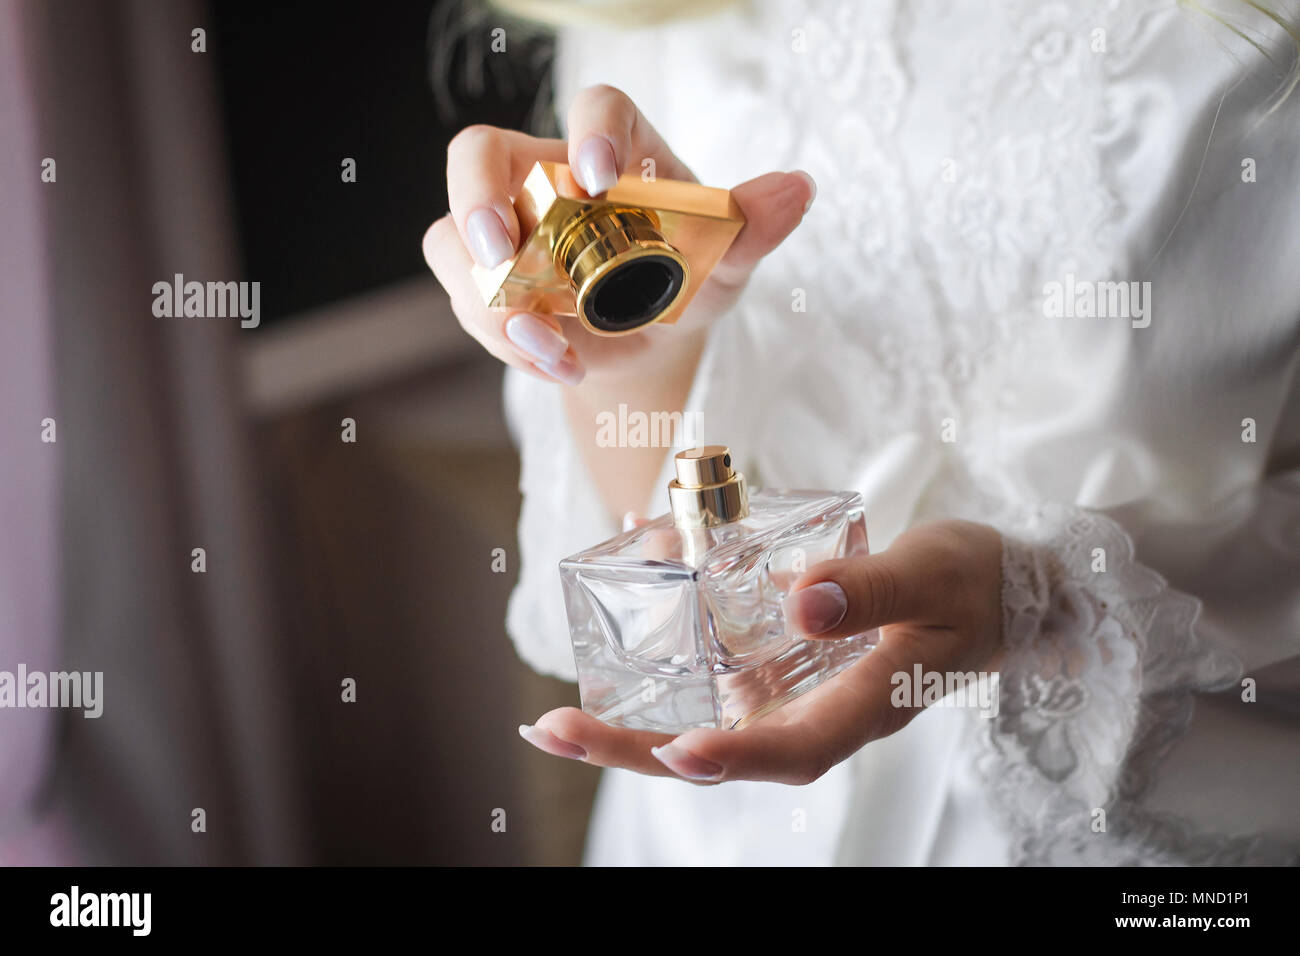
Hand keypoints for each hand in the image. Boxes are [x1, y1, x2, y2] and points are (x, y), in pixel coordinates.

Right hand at [422, 84, 815, 386]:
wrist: (658, 333)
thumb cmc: (690, 273)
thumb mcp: (727, 257)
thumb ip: (752, 225)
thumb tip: (796, 190)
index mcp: (617, 149)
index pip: (595, 109)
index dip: (589, 132)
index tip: (597, 174)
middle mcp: (547, 176)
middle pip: (478, 155)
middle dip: (475, 199)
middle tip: (499, 253)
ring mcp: (508, 228)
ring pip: (455, 241)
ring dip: (490, 300)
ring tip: (553, 349)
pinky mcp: (486, 279)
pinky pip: (468, 301)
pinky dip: (506, 341)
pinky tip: (558, 364)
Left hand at [519, 520, 1004, 784]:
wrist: (993, 588)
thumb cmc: (972, 582)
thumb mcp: (933, 573)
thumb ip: (872, 590)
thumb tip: (801, 602)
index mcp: (866, 705)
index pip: (796, 746)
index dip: (736, 755)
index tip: (677, 751)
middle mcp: (821, 711)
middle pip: (724, 749)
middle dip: (638, 749)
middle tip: (558, 733)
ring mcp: (798, 692)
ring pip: (708, 720)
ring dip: (634, 722)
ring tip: (559, 719)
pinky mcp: (785, 664)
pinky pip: (718, 674)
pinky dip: (668, 660)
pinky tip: (623, 634)